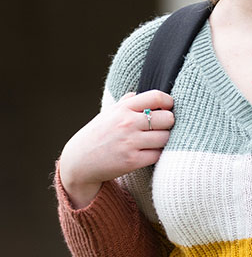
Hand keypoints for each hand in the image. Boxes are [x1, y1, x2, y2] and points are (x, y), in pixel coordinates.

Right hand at [59, 90, 173, 207]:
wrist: (78, 162)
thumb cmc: (97, 134)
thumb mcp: (109, 113)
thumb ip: (128, 101)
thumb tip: (145, 94)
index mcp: (123, 108)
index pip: (156, 97)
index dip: (168, 102)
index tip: (167, 108)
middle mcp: (127, 123)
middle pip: (167, 118)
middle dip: (168, 122)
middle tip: (162, 127)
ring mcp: (130, 142)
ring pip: (165, 138)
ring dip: (164, 139)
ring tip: (155, 140)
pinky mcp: (132, 161)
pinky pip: (158, 154)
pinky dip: (157, 153)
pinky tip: (149, 152)